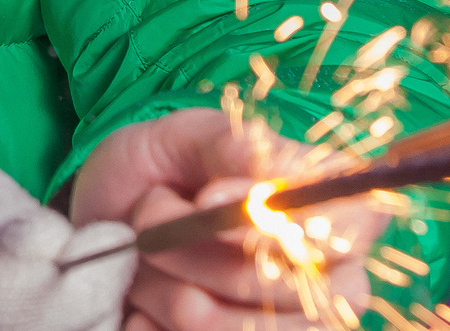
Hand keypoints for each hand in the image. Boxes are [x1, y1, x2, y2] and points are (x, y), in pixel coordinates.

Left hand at [70, 108, 385, 330]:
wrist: (99, 228)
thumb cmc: (153, 171)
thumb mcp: (181, 137)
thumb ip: (227, 143)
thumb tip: (261, 166)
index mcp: (327, 204)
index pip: (350, 224)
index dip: (282, 219)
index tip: (209, 198)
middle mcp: (327, 275)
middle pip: (295, 287)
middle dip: (200, 251)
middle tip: (147, 217)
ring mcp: (289, 326)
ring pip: (244, 328)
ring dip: (169, 289)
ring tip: (143, 258)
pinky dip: (154, 324)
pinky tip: (143, 303)